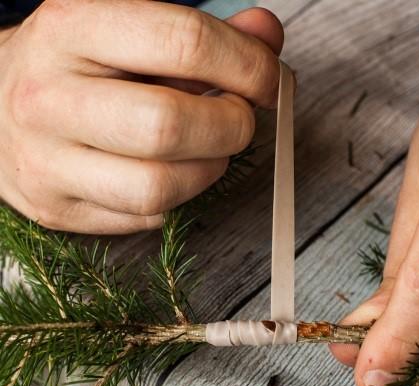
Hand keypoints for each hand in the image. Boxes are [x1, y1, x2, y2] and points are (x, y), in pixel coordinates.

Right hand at [0, 0, 282, 233]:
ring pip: (158, 187)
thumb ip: (201, 32)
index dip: (246, 66)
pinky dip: (177, 197)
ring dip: (208, 170)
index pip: (183, 42)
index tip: (265, 81)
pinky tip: (168, 171)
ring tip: (208, 150)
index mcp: (71, 28)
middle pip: (168, 125)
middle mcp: (49, 97)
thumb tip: (265, 35)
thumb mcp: (128, 30)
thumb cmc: (77, 68)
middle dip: (231, 127)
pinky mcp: (57, 209)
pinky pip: (145, 218)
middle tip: (239, 120)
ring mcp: (46, 161)